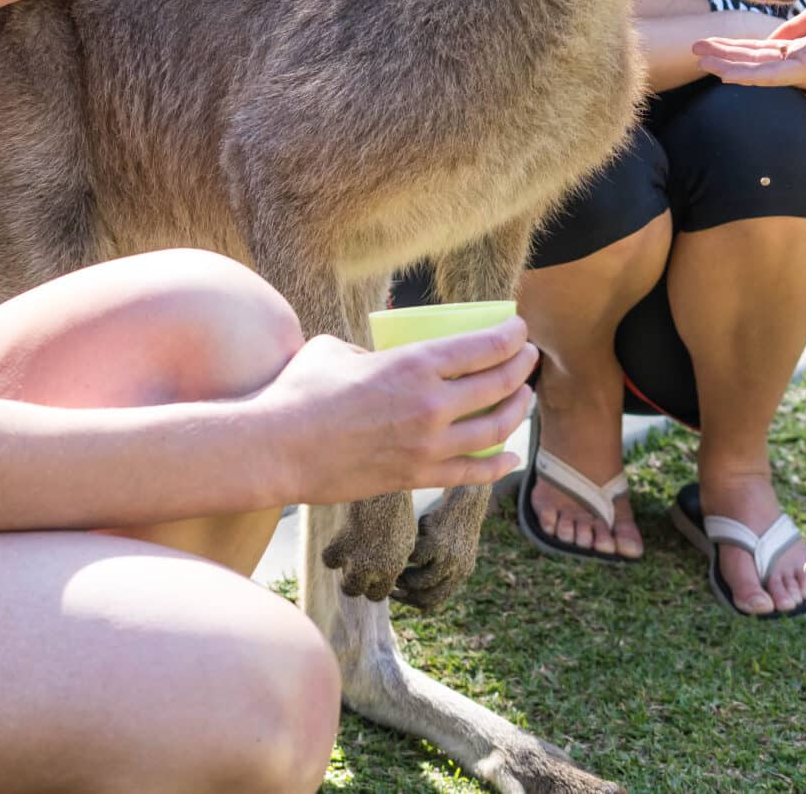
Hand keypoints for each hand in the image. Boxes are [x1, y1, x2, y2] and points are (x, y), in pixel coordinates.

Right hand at [255, 321, 537, 505]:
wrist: (278, 449)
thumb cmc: (300, 391)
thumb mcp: (339, 348)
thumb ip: (374, 350)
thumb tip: (386, 356)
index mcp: (414, 363)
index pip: (484, 346)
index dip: (511, 335)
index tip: (519, 329)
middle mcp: (431, 404)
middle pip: (498, 385)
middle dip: (521, 367)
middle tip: (528, 358)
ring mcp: (428, 445)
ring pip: (494, 429)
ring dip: (518, 411)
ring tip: (525, 398)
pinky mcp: (417, 477)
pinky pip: (472, 473)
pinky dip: (496, 464)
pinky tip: (510, 456)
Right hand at [693, 0, 805, 92]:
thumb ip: (796, 26)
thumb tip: (773, 36)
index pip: (763, 52)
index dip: (735, 48)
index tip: (709, 43)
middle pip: (756, 63)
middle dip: (724, 57)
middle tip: (694, 52)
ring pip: (760, 72)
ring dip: (728, 65)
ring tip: (700, 60)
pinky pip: (774, 73)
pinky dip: (747, 73)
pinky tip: (725, 72)